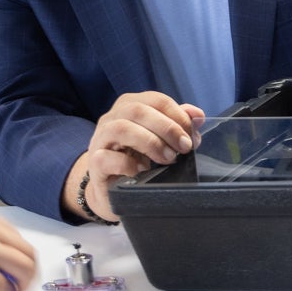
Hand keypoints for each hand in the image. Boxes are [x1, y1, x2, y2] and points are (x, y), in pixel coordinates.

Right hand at [74, 92, 204, 222]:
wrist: (112, 190)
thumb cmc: (137, 160)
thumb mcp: (159, 140)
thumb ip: (176, 125)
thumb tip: (197, 115)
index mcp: (128, 107)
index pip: (154, 99)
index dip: (177, 115)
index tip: (192, 135)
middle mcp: (111, 119)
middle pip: (137, 110)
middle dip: (166, 127)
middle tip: (184, 147)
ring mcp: (100, 140)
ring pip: (121, 128)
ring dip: (150, 142)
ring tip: (168, 159)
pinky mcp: (94, 164)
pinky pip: (106, 158)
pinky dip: (128, 164)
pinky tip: (141, 172)